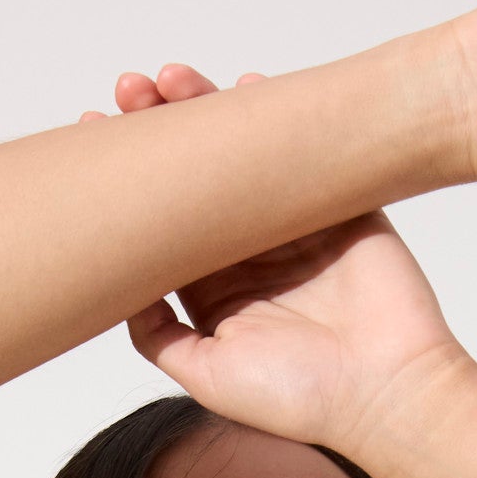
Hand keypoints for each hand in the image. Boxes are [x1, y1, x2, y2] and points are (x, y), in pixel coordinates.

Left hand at [78, 65, 465, 459]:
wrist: (385, 392)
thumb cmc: (299, 397)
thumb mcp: (207, 376)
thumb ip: (160, 337)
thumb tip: (119, 292)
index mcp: (216, 289)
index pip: (165, 220)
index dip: (131, 178)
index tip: (91, 136)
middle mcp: (251, 253)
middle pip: (197, 177)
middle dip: (160, 128)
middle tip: (126, 90)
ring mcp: (296, 226)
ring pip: (244, 156)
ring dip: (207, 110)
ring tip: (169, 80)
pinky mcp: (342, 207)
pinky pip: (309, 152)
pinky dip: (283, 118)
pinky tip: (247, 87)